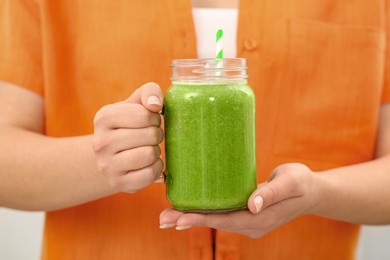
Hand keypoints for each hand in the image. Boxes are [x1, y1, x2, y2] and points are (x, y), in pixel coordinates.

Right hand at [93, 82, 163, 192]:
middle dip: (156, 134)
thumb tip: (155, 104)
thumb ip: (149, 92)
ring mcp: (106, 165)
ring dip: (156, 151)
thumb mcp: (135, 103)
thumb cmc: (130, 124)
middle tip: (149, 136)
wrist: (111, 155)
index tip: (149, 121)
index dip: (154, 117)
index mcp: (103, 117)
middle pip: (150, 135)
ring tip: (148, 149)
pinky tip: (148, 164)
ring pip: (149, 155)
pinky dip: (156, 168)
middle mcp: (100, 142)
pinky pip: (150, 174)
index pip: (145, 115)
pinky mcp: (117, 183)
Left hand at [160, 163, 318, 237]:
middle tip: (163, 218)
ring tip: (168, 215)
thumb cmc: (302, 183)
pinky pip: (222, 213)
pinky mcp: (246, 213)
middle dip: (188, 221)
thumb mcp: (291, 183)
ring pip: (216, 219)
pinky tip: (190, 207)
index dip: (201, 220)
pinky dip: (204, 211)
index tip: (179, 219)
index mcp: (259, 220)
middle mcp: (251, 224)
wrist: (312, 192)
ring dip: (192, 218)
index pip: (225, 221)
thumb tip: (251, 204)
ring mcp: (248, 221)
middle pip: (215, 223)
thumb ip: (272, 192)